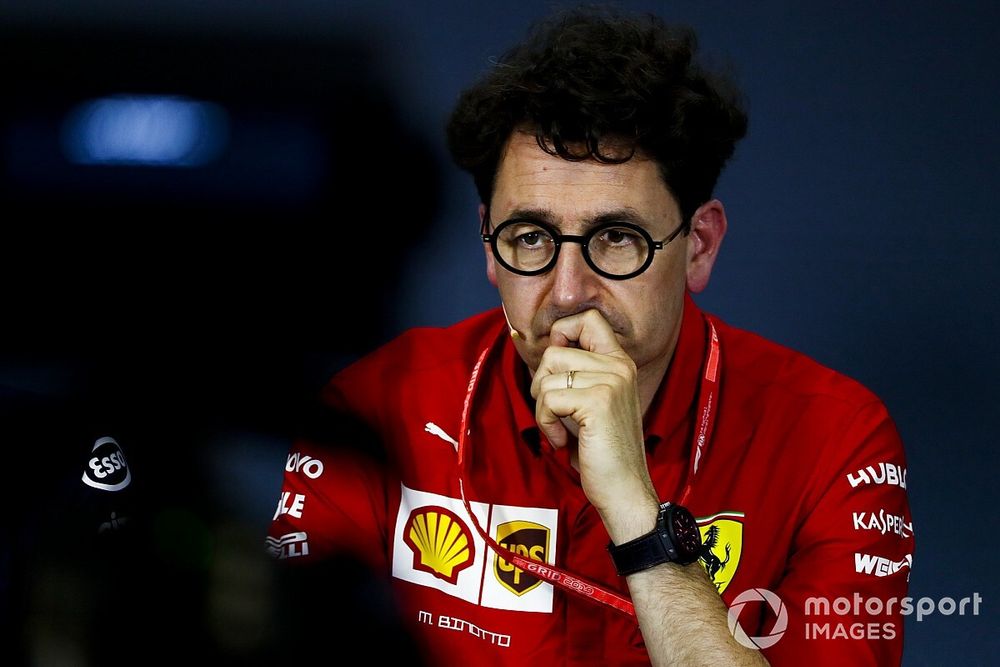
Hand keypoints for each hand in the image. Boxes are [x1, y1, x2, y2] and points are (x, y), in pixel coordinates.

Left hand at [529, 310, 658, 540]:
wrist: (624, 490)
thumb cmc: (601, 452)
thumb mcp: (587, 403)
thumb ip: (572, 374)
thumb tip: (530, 342)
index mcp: (620, 362)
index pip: (587, 318)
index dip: (560, 334)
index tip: (555, 370)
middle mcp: (619, 366)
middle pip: (554, 351)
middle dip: (542, 384)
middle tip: (556, 413)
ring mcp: (611, 381)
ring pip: (547, 376)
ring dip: (543, 408)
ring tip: (563, 431)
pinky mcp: (598, 401)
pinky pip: (548, 399)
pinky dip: (546, 423)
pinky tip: (565, 441)